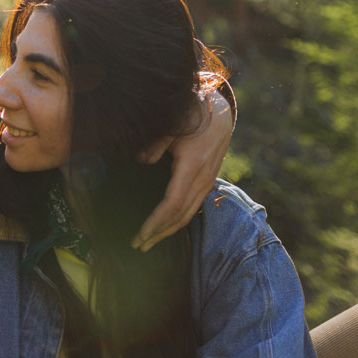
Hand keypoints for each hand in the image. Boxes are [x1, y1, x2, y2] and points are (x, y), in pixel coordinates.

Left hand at [132, 89, 233, 250]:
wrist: (220, 111)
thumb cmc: (192, 114)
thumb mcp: (171, 125)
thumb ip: (155, 144)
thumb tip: (141, 162)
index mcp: (192, 165)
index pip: (172, 204)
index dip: (155, 222)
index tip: (140, 235)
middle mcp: (203, 178)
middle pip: (180, 216)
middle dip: (159, 233)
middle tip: (138, 246)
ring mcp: (208, 181)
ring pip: (189, 214)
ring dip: (168, 230)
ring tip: (149, 242)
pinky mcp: (208, 181)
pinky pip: (194, 207)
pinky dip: (178, 220)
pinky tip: (166, 225)